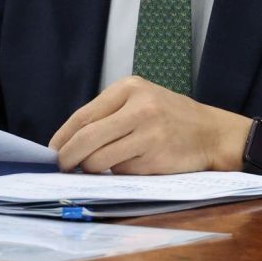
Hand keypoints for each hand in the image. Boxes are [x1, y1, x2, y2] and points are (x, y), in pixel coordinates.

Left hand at [48, 75, 251, 174]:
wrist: (211, 132)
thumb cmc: (169, 118)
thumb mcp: (140, 101)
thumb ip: (108, 116)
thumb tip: (68, 143)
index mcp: (129, 87)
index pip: (83, 115)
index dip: (62, 137)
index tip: (51, 152)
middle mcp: (138, 106)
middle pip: (86, 138)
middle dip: (68, 158)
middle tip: (62, 168)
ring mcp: (148, 131)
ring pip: (100, 159)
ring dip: (93, 169)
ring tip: (101, 166)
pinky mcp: (155, 155)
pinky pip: (121, 171)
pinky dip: (120, 173)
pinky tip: (135, 164)